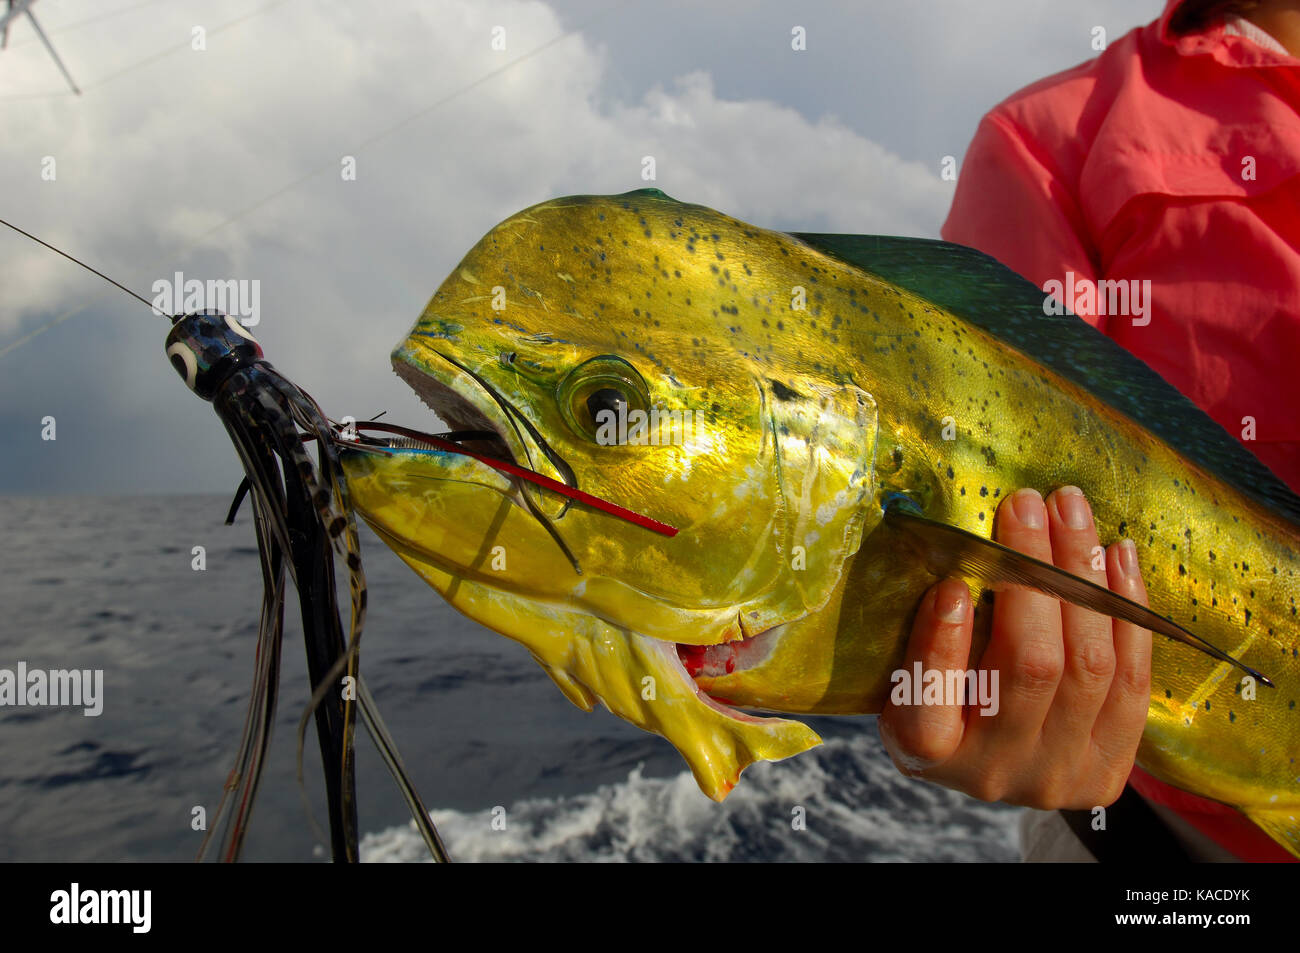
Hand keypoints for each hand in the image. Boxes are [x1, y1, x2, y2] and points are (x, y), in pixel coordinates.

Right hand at [878, 486, 1151, 808]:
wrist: (995, 765)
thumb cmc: (941, 698)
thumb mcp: (905, 670)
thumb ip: (928, 629)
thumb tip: (960, 557)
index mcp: (926, 750)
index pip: (930, 700)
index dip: (942, 644)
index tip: (950, 585)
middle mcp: (994, 771)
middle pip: (1031, 667)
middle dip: (1035, 575)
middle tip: (1027, 505)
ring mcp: (1058, 775)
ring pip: (1090, 665)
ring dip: (1086, 576)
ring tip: (1072, 512)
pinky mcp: (1108, 770)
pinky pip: (1133, 683)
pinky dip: (1130, 612)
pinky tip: (1117, 556)